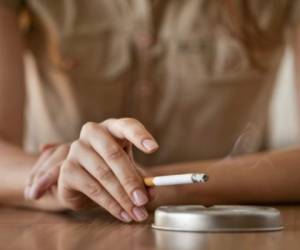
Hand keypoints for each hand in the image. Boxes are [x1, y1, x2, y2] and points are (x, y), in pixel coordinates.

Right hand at [25, 118, 158, 221]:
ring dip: (123, 197)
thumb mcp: (129, 170)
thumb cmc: (110, 168)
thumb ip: (141, 179)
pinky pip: (93, 188)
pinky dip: (110, 204)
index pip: (126, 126)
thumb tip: (152, 193)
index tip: (154, 148)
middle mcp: (93, 133)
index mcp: (112, 127)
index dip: (140, 135)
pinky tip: (122, 213)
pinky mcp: (67, 169)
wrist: (81, 179)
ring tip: (137, 212)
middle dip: (131, 180)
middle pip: (114, 154)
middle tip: (143, 200)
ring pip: (104, 174)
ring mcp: (77, 149)